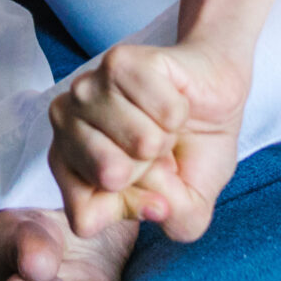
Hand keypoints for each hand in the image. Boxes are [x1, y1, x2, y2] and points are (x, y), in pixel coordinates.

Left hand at [48, 39, 249, 243]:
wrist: (214, 94)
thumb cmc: (191, 150)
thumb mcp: (188, 206)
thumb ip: (174, 219)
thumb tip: (158, 205)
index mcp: (68, 166)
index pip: (85, 218)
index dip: (132, 209)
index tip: (152, 189)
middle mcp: (65, 124)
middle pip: (110, 177)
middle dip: (151, 171)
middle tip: (156, 149)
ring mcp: (87, 88)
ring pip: (141, 144)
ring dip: (167, 137)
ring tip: (164, 124)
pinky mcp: (119, 61)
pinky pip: (163, 112)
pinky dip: (178, 111)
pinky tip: (172, 99)